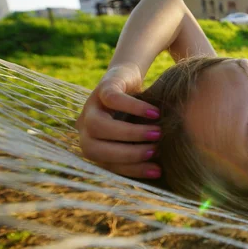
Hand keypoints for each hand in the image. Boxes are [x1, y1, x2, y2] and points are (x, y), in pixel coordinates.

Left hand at [76, 63, 161, 178]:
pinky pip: (112, 99)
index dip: (130, 169)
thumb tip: (162, 171)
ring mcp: (91, 106)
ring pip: (98, 126)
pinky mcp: (103, 86)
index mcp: (92, 143)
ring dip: (130, 133)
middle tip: (156, 150)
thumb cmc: (137, 113)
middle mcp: (85, 127)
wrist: (129, 76)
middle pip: (93, 149)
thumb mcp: (136, 133)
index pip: (104, 164)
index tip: (157, 170)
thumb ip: (140, 150)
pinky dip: (133, 108)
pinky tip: (154, 113)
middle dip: (126, 153)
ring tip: (157, 132)